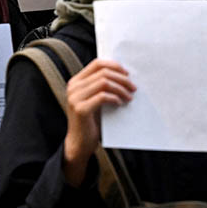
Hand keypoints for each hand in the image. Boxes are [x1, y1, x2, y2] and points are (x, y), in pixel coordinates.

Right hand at [62, 59, 134, 184]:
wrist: (79, 143)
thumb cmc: (91, 121)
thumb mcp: (95, 100)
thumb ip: (102, 87)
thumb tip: (125, 76)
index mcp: (76, 81)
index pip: (97, 63)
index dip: (114, 66)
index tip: (127, 74)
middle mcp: (73, 87)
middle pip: (103, 72)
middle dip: (122, 78)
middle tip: (133, 87)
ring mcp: (75, 98)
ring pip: (104, 82)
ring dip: (121, 89)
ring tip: (129, 97)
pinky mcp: (80, 109)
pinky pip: (102, 97)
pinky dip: (114, 98)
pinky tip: (120, 103)